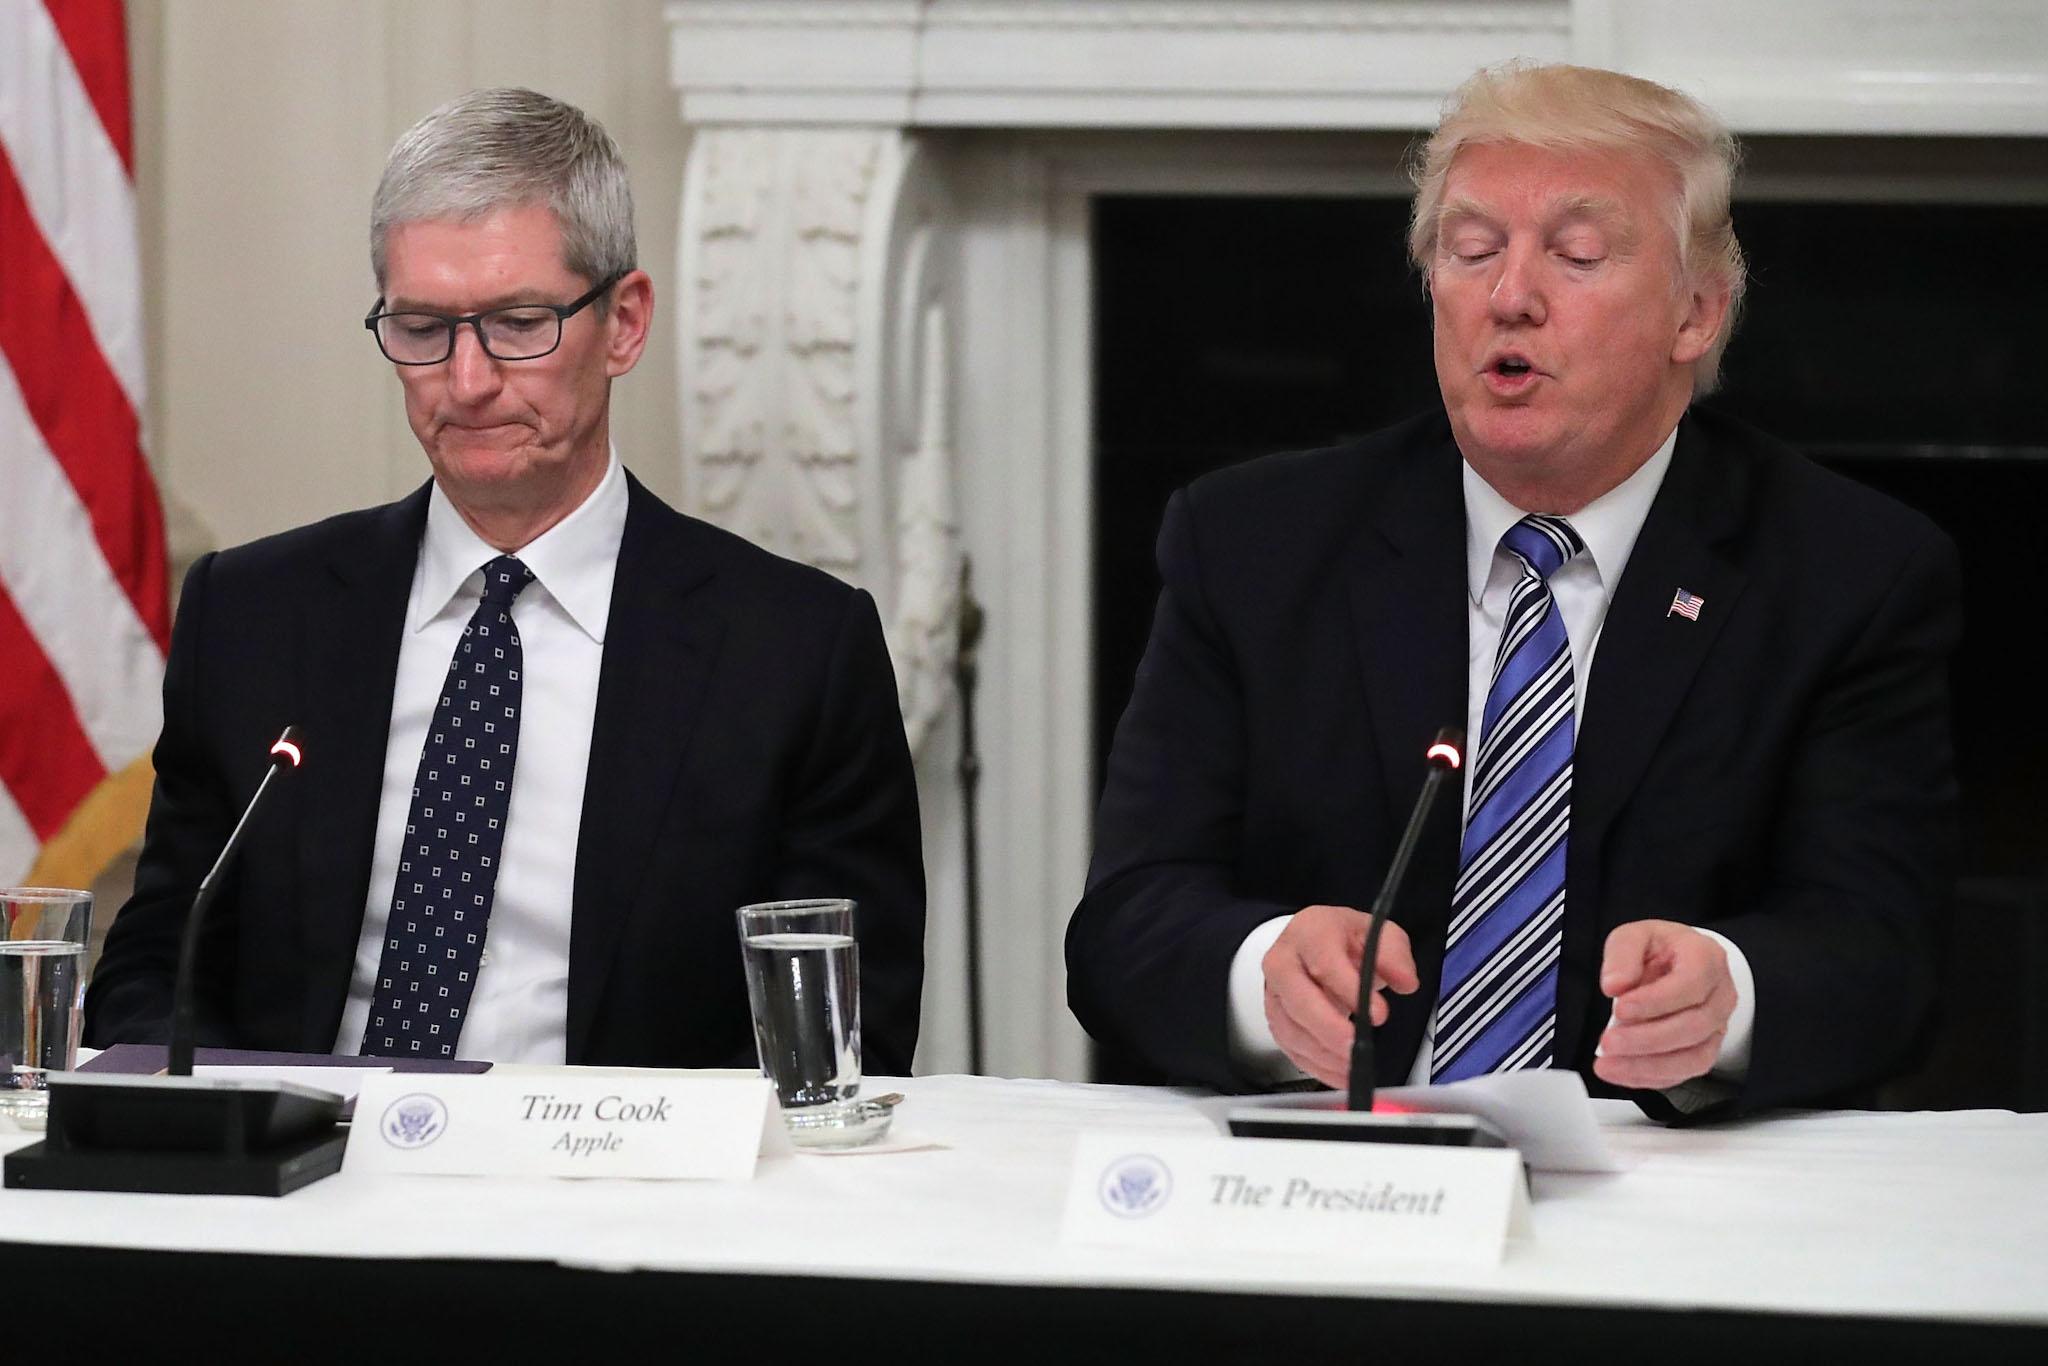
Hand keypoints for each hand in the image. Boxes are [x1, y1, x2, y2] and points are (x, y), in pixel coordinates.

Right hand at [1262, 905, 1419, 1088]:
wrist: (1314, 943)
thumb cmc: (1344, 940)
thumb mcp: (1377, 933)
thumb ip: (1394, 955)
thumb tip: (1406, 982)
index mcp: (1310, 932)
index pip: (1325, 963)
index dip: (1350, 990)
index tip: (1378, 1014)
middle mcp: (1284, 961)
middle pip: (1298, 999)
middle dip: (1329, 1029)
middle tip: (1357, 1049)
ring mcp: (1274, 992)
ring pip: (1291, 1028)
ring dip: (1323, 1053)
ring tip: (1354, 1066)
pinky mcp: (1275, 1019)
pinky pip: (1290, 1047)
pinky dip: (1315, 1065)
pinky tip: (1340, 1073)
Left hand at [1593, 920, 1736, 1090]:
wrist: (1681, 963)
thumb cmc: (1661, 949)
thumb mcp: (1636, 936)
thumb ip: (1622, 954)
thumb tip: (1614, 984)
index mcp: (1706, 959)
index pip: (1690, 984)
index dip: (1656, 1001)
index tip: (1620, 1008)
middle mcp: (1720, 995)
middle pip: (1693, 1026)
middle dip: (1647, 1039)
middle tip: (1608, 1043)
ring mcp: (1717, 1026)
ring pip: (1694, 1057)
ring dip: (1648, 1066)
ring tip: (1608, 1065)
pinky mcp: (1705, 1049)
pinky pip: (1685, 1072)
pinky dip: (1651, 1077)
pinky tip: (1622, 1072)